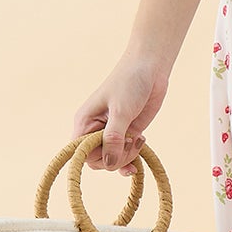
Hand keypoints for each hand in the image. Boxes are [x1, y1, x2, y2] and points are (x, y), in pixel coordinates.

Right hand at [71, 49, 169, 177]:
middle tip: (129, 141)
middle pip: (98, 160)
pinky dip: (133, 157)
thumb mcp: (121, 110)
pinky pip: (125, 155)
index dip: (95, 156)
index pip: (81, 153)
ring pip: (113, 159)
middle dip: (115, 158)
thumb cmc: (130, 83)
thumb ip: (114, 138)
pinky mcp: (128, 133)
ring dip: (127, 156)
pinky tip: (141, 146)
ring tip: (138, 139)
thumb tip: (109, 162)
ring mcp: (112, 133)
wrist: (150, 68)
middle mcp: (95, 130)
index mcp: (85, 122)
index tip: (113, 148)